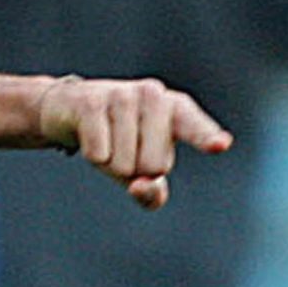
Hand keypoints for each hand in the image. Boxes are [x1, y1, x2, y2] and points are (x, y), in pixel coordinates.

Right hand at [36, 75, 231, 209]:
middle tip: (123, 147)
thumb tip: (142, 187)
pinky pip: (98, 154)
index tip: (220, 145)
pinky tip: (90, 137)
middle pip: (154, 166)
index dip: (206, 137)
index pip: (194, 127)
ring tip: (106, 140)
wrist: (67, 107)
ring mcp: (122, 95)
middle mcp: (153, 95)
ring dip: (110, 164)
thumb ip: (151, 191)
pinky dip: (93, 156)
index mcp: (175, 108)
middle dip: (135, 170)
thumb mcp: (138, 169)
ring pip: (123, 163)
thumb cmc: (116, 139)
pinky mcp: (91, 102)